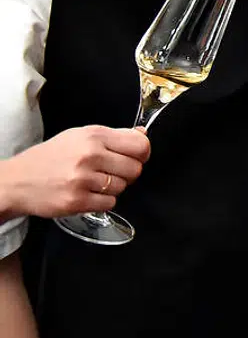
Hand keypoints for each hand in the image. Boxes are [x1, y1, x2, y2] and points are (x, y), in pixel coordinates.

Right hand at [0, 126, 149, 217]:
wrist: (15, 181)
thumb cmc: (49, 158)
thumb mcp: (79, 136)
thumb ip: (113, 135)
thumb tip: (142, 134)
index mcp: (94, 136)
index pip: (140, 145)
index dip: (142, 153)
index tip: (136, 157)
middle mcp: (90, 155)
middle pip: (135, 168)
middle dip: (128, 173)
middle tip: (111, 173)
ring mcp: (83, 179)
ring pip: (123, 187)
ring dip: (113, 188)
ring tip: (94, 183)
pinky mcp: (77, 201)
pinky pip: (110, 203)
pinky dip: (103, 201)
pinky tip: (88, 194)